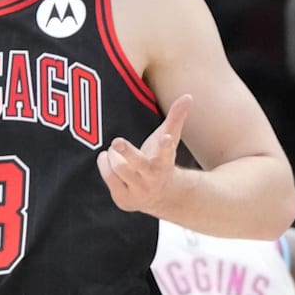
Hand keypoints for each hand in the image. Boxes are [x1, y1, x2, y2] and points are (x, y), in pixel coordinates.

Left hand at [96, 94, 192, 213]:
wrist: (159, 196)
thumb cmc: (160, 159)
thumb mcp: (168, 139)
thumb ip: (176, 118)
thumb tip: (188, 96)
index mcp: (165, 163)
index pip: (166, 153)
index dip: (165, 146)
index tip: (166, 138)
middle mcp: (152, 179)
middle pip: (137, 164)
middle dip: (127, 152)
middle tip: (117, 141)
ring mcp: (138, 191)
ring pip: (117, 167)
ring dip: (114, 154)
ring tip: (117, 150)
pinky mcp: (124, 199)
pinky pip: (108, 176)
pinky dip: (105, 163)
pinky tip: (108, 158)